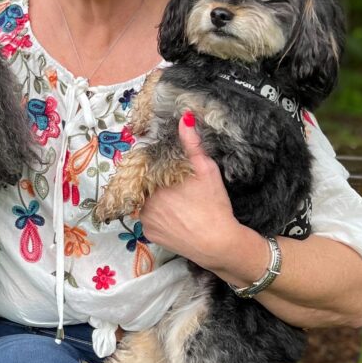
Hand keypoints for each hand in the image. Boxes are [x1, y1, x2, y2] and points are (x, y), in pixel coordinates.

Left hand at [138, 113, 241, 268]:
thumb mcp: (205, 169)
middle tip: (180, 190)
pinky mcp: (149, 234)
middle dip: (159, 184)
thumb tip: (184, 119)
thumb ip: (191, 144)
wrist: (217, 243)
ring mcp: (144, 219)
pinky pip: (149, 221)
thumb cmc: (213, 205)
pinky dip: (159, 218)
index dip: (159, 168)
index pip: (148, 167)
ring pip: (146, 202)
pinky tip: (176, 218)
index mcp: (154, 180)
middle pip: (146, 185)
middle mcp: (144, 200)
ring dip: (157, 201)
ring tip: (179, 204)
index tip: (172, 173)